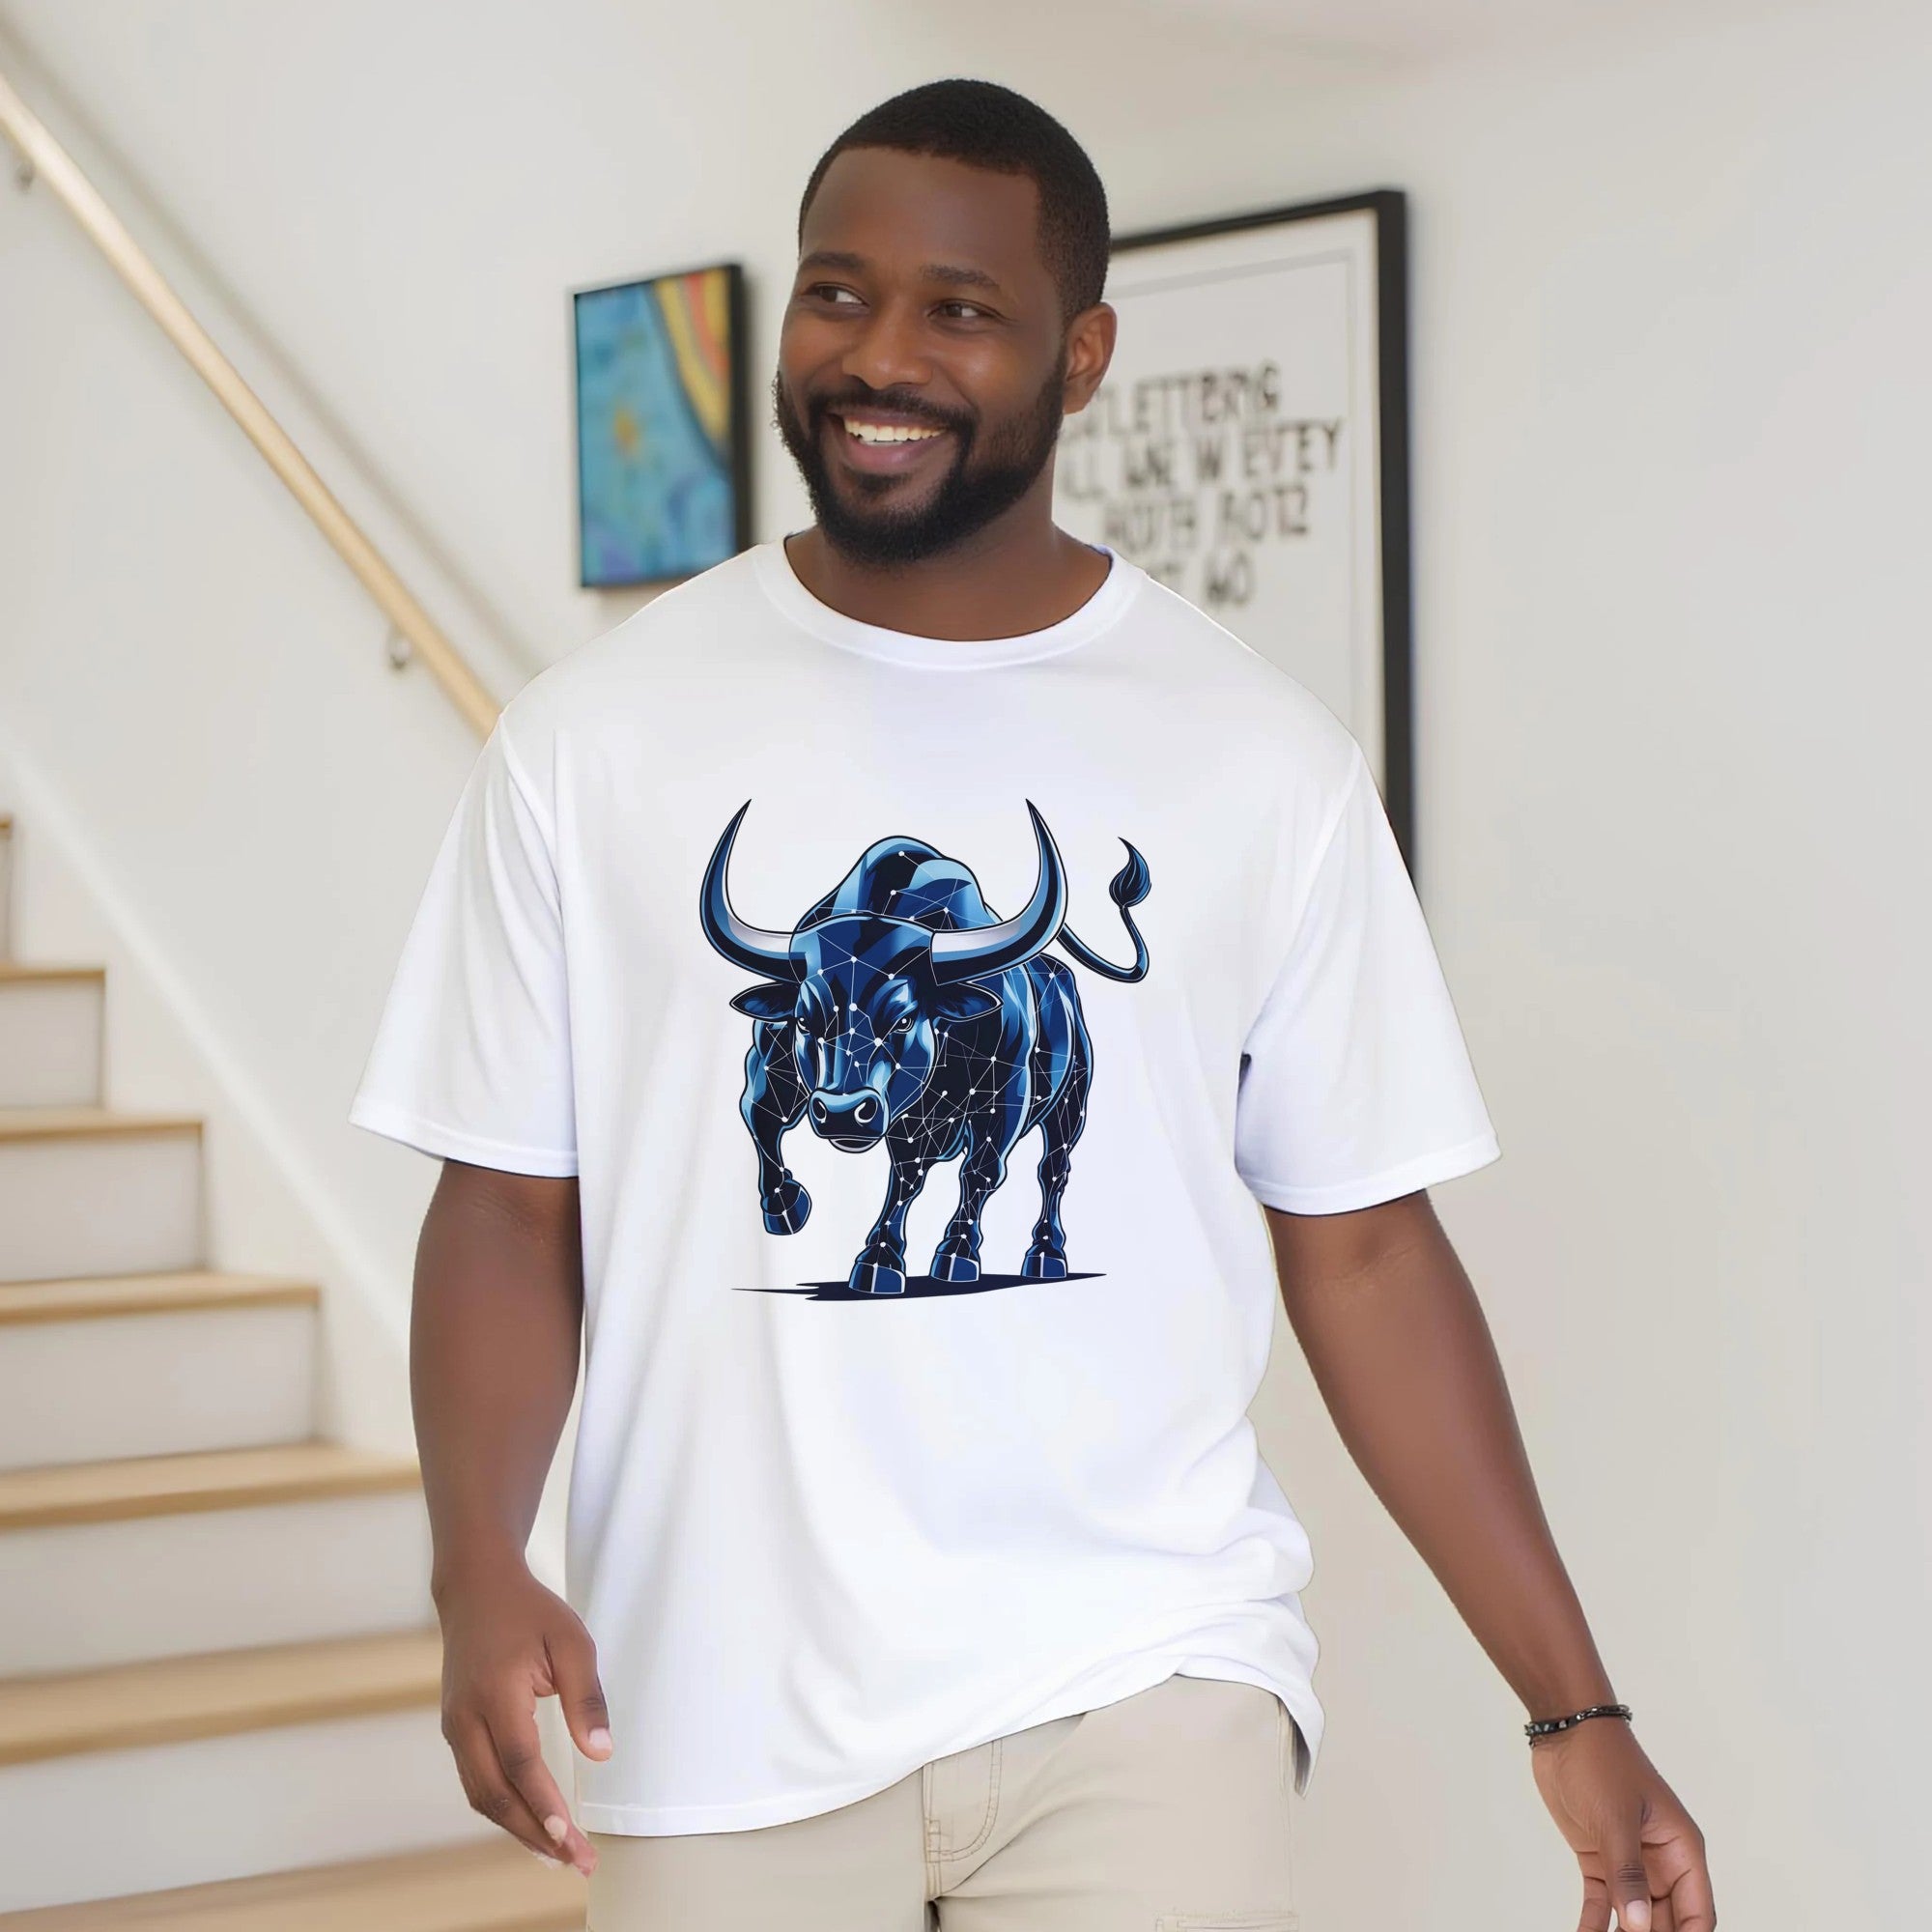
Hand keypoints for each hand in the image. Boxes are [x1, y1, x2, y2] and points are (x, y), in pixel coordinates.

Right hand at [433, 1553, 612, 1876]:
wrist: (476, 1588)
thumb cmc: (530, 1611)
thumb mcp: (571, 1641)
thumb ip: (585, 1698)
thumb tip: (601, 1753)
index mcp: (495, 1693)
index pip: (520, 1763)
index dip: (543, 1804)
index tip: (569, 1837)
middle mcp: (465, 1718)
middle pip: (497, 1793)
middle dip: (536, 1833)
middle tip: (577, 1861)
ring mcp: (455, 1727)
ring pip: (482, 1795)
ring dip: (519, 1830)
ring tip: (559, 1856)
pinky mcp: (456, 1731)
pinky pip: (477, 1782)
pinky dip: (504, 1810)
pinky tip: (532, 1824)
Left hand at [1530, 1717, 1714, 1930]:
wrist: (1564, 1729)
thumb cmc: (1602, 1761)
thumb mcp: (1616, 1818)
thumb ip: (1626, 1874)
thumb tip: (1638, 1926)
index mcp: (1681, 1850)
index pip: (1697, 1914)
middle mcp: (1661, 1862)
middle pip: (1667, 1922)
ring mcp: (1629, 1863)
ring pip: (1634, 1918)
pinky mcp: (1598, 1860)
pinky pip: (1601, 1905)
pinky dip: (1594, 1926)